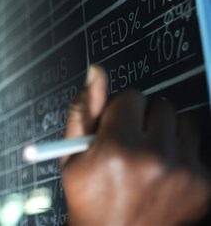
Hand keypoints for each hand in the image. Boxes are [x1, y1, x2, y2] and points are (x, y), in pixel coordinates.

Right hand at [60, 65, 210, 224]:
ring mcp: (184, 171)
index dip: (120, 110)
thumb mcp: (73, 155)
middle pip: (160, 104)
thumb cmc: (91, 197)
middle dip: (144, 118)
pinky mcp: (204, 183)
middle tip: (132, 142)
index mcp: (117, 148)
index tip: (116, 126)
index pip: (132, 96)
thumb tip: (96, 73)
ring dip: (168, 131)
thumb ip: (84, 109)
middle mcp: (154, 157)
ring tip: (150, 153)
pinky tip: (167, 167)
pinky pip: (200, 144)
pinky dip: (185, 151)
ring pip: (184, 120)